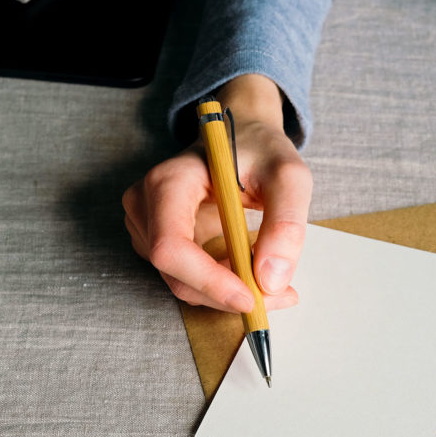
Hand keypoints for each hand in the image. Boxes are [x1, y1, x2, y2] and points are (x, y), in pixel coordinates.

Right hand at [123, 74, 312, 312]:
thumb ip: (286, 223)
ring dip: (226, 292)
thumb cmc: (261, 152)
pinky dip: (219, 285)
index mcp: (169, 181)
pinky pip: (186, 278)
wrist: (243, 139)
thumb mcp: (289, 176)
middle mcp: (145, 204)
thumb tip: (270, 280)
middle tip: (282, 295)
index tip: (251, 297)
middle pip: (175, 274)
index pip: (170, 247)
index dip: (208, 280)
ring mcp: (146, 224)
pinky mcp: (156, 240)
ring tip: (272, 278)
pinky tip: (248, 267)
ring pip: (182, 283)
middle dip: (226, 294)